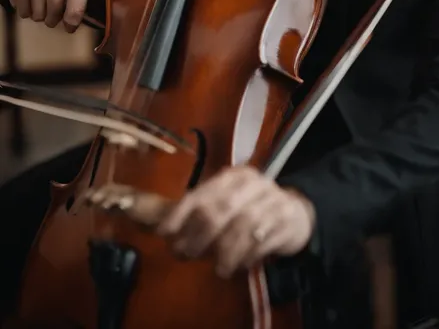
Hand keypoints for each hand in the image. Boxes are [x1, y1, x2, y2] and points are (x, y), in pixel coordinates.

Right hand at [5, 0, 90, 31]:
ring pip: (35, 16)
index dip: (72, 24)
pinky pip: (20, 10)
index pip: (75, 9)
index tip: (70, 26)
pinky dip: (25, 8)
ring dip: (39, 13)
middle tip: (53, 8)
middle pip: (52, 16)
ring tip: (41, 0)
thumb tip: (72, 23)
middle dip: (54, 17)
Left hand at [86, 166, 316, 277]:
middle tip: (185, 254)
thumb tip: (136, 212)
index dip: (178, 215)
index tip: (162, 234)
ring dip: (225, 251)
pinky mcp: (286, 218)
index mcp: (228, 177)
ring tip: (219, 267)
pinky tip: (242, 263)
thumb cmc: (247, 211)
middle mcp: (249, 182)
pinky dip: (249, 255)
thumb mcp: (217, 206)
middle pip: (217, 210)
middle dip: (197, 236)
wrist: (295, 213)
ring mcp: (270, 198)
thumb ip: (185, 212)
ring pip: (242, 227)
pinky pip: (264, 240)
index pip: (198, 195)